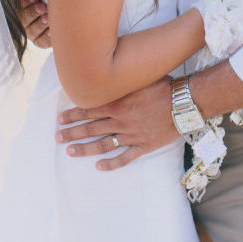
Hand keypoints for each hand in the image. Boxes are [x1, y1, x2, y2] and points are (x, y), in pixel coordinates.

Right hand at [18, 0, 50, 48]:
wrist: (61, 12)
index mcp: (20, 6)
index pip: (19, 3)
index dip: (26, 0)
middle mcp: (23, 21)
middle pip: (24, 18)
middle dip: (32, 12)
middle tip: (42, 7)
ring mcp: (31, 32)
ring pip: (32, 31)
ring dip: (40, 24)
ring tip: (48, 18)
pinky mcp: (40, 41)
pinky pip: (42, 41)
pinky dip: (47, 37)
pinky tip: (53, 31)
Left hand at [56, 77, 175, 170]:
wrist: (185, 103)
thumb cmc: (164, 86)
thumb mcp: (139, 78)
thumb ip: (122, 81)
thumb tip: (106, 74)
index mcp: (118, 103)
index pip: (89, 110)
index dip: (73, 115)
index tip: (60, 119)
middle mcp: (121, 120)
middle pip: (91, 128)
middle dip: (72, 132)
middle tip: (57, 137)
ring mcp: (132, 135)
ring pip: (104, 144)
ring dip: (85, 149)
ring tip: (70, 152)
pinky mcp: (144, 146)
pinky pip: (125, 157)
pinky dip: (112, 164)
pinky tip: (99, 167)